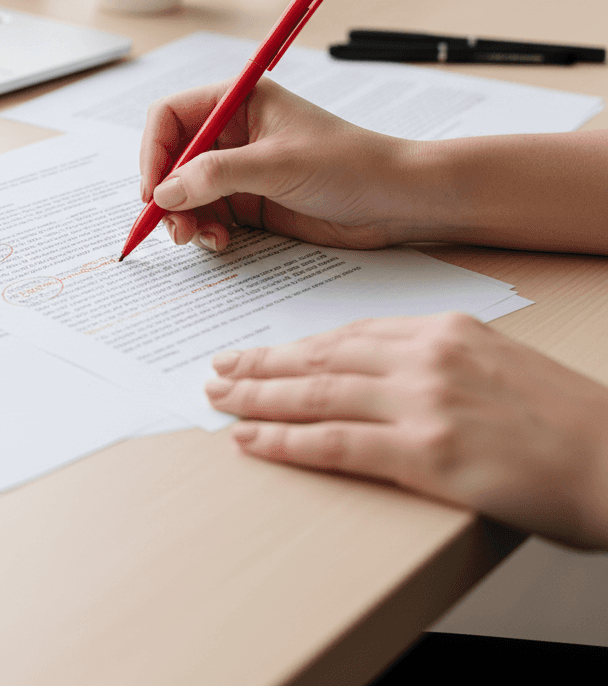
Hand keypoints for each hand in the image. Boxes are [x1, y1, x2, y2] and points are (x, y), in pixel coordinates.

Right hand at [139, 78, 425, 251]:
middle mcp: (234, 132)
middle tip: (172, 228)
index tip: (153, 191)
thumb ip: (215, 176)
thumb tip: (162, 194)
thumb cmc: (350, 165)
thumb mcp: (277, 165)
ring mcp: (241, 169)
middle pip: (172, 158)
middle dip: (166, 193)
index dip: (154, 152)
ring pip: (186, 192)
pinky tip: (221, 242)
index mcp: (239, 101)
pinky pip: (208, 214)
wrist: (398, 202)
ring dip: (184, 217)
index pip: (171, 117)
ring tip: (200, 239)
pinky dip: (205, 230)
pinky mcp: (251, 202)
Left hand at [204, 313, 607, 548]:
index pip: (347, 336)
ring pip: (315, 395)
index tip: (262, 353)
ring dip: (258, 398)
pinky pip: (334, 443)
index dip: (296, 347)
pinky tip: (252, 439)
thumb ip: (435, 360)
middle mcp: (425, 358)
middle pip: (321, 359)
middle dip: (262, 366)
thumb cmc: (563, 418)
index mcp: (441, 331)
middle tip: (220, 370)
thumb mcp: (495, 363)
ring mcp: (424, 403)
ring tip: (220, 400)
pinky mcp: (427, 453)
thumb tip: (377, 372)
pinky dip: (284, 441)